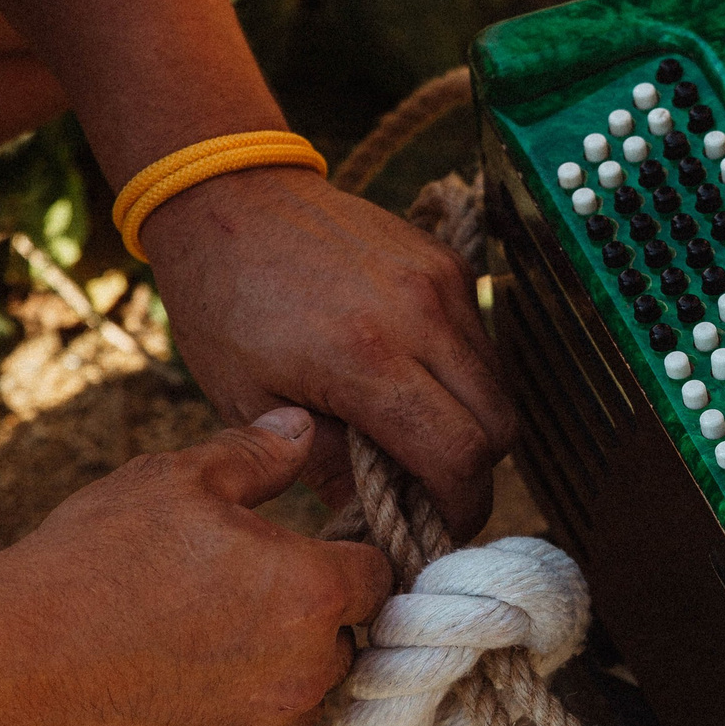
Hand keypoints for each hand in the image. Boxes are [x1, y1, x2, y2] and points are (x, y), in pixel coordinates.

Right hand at [0, 408, 391, 725]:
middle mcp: (313, 666)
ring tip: (212, 633)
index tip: (309, 547)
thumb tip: (305, 427)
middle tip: (246, 590)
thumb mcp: (175, 479)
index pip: (378, 570)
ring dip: (285, 663)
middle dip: (315, 610)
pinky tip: (195, 679)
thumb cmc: (92, 559)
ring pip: (314, 687)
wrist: (4, 663)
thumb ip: (257, 454)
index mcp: (314, 589)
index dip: (344, 552)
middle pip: (351, 633)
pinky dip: (250, 711)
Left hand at [140, 166, 516, 536]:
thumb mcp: (250, 400)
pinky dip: (462, 375)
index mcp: (364, 358)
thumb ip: (323, 466)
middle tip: (432, 492)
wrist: (229, 195)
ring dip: (471, 423)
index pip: (459, 455)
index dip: (460, 507)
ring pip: (499, 385)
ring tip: (418, 435)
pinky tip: (413, 380)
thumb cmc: (225, 301)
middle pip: (499, 427)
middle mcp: (420, 316)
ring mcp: (443, 283)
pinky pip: (482, 340)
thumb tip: (377, 523)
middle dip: (474, 473)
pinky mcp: (450, 262)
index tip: (439, 530)